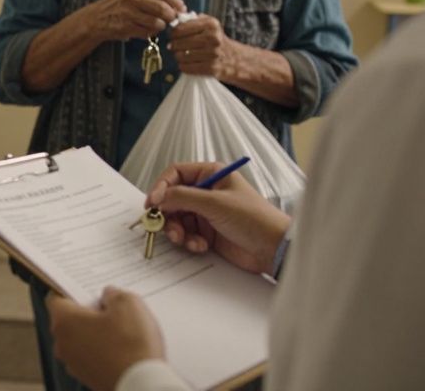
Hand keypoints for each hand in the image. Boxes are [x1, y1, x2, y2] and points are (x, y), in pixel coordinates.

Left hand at [47, 287, 163, 390]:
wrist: (142, 386)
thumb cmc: (132, 344)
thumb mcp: (128, 303)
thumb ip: (113, 293)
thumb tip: (108, 297)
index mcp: (64, 321)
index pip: (55, 298)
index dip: (72, 290)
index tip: (86, 288)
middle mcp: (62, 344)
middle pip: (69, 319)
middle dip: (88, 312)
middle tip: (111, 307)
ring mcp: (73, 364)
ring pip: (80, 339)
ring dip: (96, 332)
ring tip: (122, 329)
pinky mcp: (87, 378)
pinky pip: (91, 357)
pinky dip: (102, 351)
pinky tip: (123, 348)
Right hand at [79, 0, 185, 42]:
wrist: (95, 19)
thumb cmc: (118, 6)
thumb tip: (177, 6)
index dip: (176, 1)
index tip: (182, 8)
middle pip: (162, 7)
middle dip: (171, 16)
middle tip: (173, 20)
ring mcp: (127, 12)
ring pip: (156, 22)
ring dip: (161, 26)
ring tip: (157, 25)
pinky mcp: (125, 26)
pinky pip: (147, 32)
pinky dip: (150, 33)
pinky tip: (145, 30)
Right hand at [146, 162, 290, 274]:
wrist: (273, 249)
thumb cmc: (253, 218)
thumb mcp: (215, 203)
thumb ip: (182, 197)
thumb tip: (157, 197)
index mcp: (211, 175)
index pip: (175, 174)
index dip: (161, 187)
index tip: (152, 204)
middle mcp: (206, 192)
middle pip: (172, 199)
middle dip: (168, 215)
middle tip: (165, 227)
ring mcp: (206, 213)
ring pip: (177, 219)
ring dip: (177, 231)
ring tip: (184, 240)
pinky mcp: (207, 233)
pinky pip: (186, 235)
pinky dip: (189, 242)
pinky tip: (200, 246)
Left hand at [168, 14, 245, 78]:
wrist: (235, 58)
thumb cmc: (216, 39)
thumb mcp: (209, 24)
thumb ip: (192, 19)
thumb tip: (175, 18)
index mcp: (210, 25)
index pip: (180, 29)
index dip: (172, 33)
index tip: (172, 36)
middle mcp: (212, 38)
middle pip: (179, 43)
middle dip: (173, 45)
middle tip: (174, 46)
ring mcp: (212, 54)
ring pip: (181, 56)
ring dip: (178, 56)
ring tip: (182, 54)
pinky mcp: (211, 68)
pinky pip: (186, 67)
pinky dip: (183, 66)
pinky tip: (187, 63)